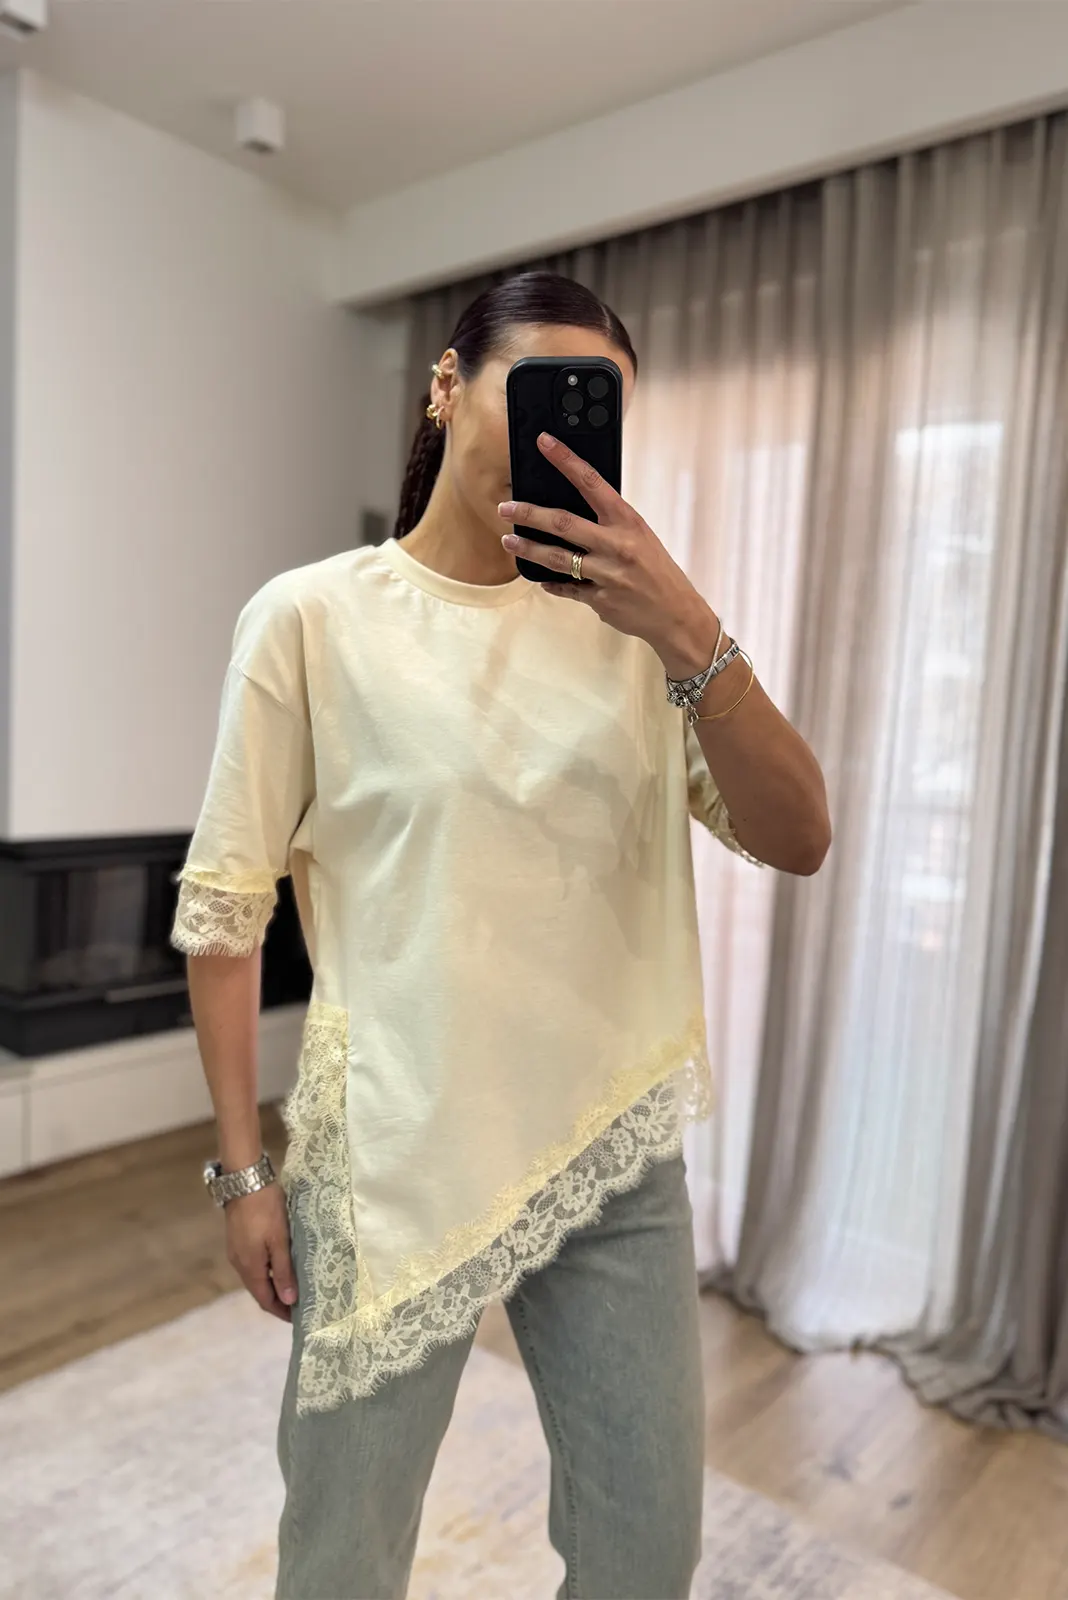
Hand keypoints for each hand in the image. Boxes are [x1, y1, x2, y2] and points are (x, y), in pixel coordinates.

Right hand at [225, 1182, 297, 1321]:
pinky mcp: (237, 1241)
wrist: (245, 1181)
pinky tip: (279, 1266)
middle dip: (278, 1300)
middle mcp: (239, 1264)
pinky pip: (253, 1265)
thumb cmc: (266, 1210)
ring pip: (256, 1278)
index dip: (280, 1311)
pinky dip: (266, 1272)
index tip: (297, 1318)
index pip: (265, 1300)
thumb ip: (283, 1271)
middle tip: (299, 1304)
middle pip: (259, 1291)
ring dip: (272, 1285)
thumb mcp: (279, 1240)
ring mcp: (236, 1252)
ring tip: (293, 1287)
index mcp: (250, 1268)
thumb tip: (288, 1300)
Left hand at [498, 433, 717, 675]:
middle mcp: (616, 544)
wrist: (677, 614)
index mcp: (627, 521)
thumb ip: (611, 523)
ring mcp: (606, 574)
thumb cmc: (658, 571)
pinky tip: (540, 579)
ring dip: (528, 549)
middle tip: (505, 508)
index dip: (566, 460)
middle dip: (529, 514)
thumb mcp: (641, 537)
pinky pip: (566, 588)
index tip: (544, 443)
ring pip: (556, 558)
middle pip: (563, 522)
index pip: (592, 482)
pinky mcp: (599, 600)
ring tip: (509, 542)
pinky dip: (552, 583)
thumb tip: (574, 511)